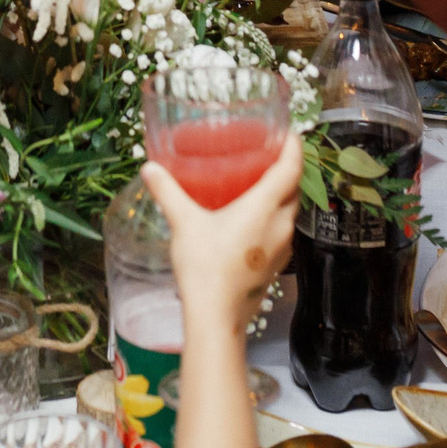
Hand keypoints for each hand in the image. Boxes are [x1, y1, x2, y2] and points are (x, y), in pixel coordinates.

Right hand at [141, 132, 302, 326]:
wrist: (216, 315)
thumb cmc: (205, 267)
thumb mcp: (184, 222)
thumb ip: (168, 191)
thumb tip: (151, 168)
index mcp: (265, 206)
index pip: (291, 167)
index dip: (293, 146)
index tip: (288, 133)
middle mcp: (281, 224)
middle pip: (295, 188)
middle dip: (288, 169)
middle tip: (270, 154)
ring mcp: (282, 247)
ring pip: (291, 212)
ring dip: (283, 195)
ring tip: (261, 185)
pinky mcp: (276, 265)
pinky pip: (283, 232)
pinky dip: (275, 218)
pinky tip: (254, 221)